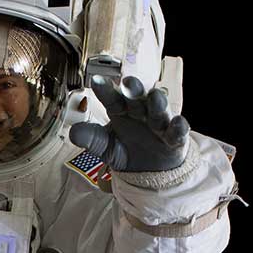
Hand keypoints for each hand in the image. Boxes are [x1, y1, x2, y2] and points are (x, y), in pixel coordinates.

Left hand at [69, 75, 189, 172]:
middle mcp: (141, 111)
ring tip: (155, 98)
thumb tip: (73, 133)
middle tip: (129, 83)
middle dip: (135, 89)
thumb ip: (92, 139)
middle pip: (138, 96)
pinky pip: (178, 130)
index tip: (96, 81)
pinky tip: (177, 123)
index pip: (112, 99)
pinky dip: (179, 127)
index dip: (106, 91)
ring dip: (158, 102)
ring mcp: (159, 122)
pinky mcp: (175, 137)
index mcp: (121, 110)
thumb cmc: (127, 150)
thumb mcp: (107, 147)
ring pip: (160, 108)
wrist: (149, 171)